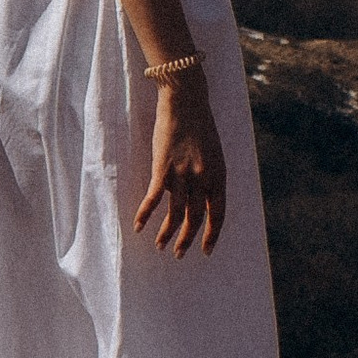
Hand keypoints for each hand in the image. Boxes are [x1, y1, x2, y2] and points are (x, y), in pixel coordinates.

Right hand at [133, 73, 223, 255]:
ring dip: (167, 234)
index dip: (212, 235)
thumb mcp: (214, 152)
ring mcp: (182, 174)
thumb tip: (201, 195)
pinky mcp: (162, 168)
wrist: (186, 101)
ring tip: (160, 246)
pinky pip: (154, 198)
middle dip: (187, 239)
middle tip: (180, 255)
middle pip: (195, 218)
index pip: (218, 214)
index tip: (206, 250)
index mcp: (219, 176)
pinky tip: (138, 226)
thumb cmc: (200, 124)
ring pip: (175, 213)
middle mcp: (203, 179)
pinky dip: (145, 214)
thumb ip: (210, 175)